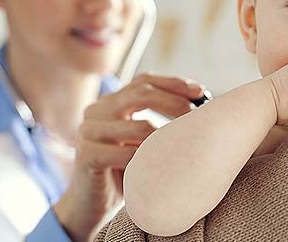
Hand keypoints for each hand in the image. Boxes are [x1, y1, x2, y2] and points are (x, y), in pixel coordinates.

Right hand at [53, 72, 203, 240]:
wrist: (90, 206)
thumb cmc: (124, 171)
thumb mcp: (141, 140)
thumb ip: (157, 119)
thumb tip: (199, 102)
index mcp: (110, 102)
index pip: (144, 81)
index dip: (173, 83)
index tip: (200, 91)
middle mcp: (96, 110)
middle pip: (141, 94)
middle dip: (174, 102)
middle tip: (195, 115)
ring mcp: (88, 131)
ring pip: (139, 125)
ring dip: (164, 138)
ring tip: (179, 148)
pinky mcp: (87, 154)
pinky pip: (127, 153)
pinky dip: (147, 159)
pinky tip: (156, 168)